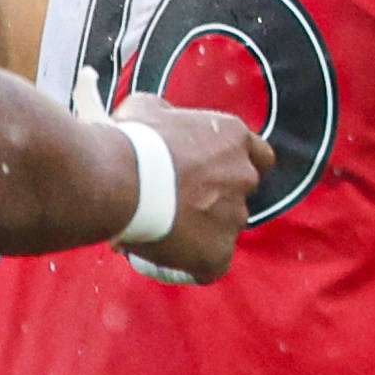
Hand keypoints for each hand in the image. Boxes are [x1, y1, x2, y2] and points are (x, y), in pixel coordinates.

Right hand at [119, 92, 264, 285]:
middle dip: (214, 201)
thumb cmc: (128, 142)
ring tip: (158, 230)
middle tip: (176, 205)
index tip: (214, 174)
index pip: (259, 156)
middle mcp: (243, 176)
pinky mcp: (219, 253)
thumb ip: (168, 115)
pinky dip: (189, 265)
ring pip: (222, 231)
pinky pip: (210, 266)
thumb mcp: (148, 108)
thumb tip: (162, 119)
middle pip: (238, 195)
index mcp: (233, 137)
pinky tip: (162, 257)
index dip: (237, 166)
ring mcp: (234, 216)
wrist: (116, 181)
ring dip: (198, 232)